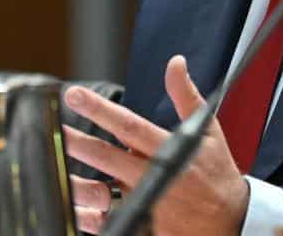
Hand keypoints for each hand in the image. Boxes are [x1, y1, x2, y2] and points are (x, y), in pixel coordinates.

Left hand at [62, 55, 249, 235]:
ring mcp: (147, 205)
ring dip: (75, 182)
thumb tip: (175, 62)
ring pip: (102, 193)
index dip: (100, 109)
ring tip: (51, 170)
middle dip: (76, 142)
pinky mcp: (143, 226)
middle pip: (107, 158)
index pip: (128, 125)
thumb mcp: (208, 131)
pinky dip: (89, 217)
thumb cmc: (217, 173)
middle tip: (52, 128)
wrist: (231, 222)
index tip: (75, 95)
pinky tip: (72, 207)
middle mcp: (154, 177)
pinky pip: (109, 222)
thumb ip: (187, 96)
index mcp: (169, 151)